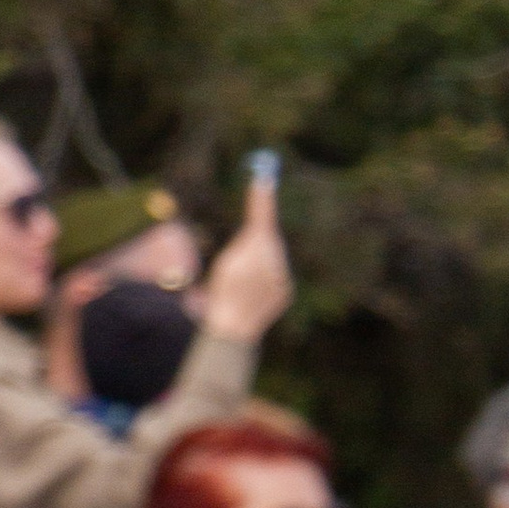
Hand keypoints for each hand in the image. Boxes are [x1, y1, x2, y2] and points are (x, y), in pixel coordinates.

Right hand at [198, 171, 291, 347]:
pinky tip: (254, 289)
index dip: (262, 199)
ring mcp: (282, 279)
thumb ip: (247, 242)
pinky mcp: (286, 292)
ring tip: (245, 279)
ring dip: (262, 260)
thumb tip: (260, 229)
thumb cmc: (222, 293)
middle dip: (259, 236)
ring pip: (274, 258)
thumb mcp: (227, 262)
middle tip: (244, 246)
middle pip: (269, 239)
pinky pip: (277, 274)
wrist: (233, 328)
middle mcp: (273, 265)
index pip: (262, 219)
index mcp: (254, 255)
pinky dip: (267, 276)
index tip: (264, 179)